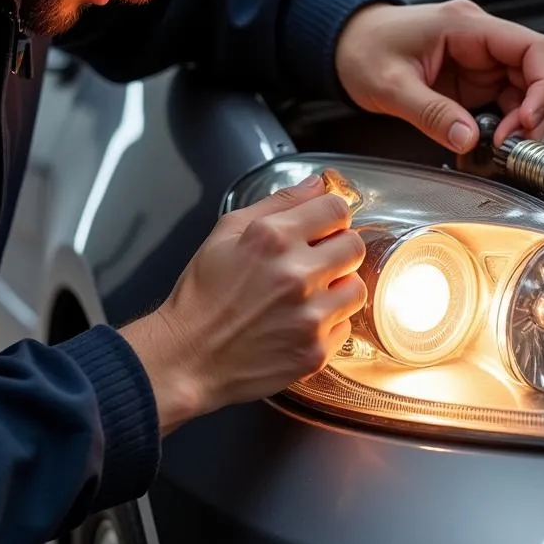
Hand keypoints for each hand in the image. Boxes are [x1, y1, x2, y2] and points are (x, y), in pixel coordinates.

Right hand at [122, 174, 366, 433]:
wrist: (186, 358)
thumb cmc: (201, 297)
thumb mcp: (225, 233)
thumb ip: (276, 204)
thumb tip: (314, 184)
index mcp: (273, 238)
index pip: (337, 209)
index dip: (331, 215)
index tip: (323, 226)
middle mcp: (296, 275)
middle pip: (354, 246)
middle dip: (338, 249)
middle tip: (315, 261)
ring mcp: (309, 316)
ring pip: (356, 288)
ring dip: (337, 288)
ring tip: (307, 295)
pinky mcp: (316, 351)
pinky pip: (345, 326)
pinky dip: (328, 323)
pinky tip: (299, 322)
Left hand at [335, 0, 543, 152]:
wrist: (343, 43)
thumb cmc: (362, 48)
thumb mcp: (391, 85)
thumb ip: (431, 113)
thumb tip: (468, 139)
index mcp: (466, 26)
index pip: (533, 47)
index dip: (543, 86)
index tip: (529, 121)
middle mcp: (480, 40)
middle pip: (538, 71)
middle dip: (538, 111)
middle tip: (517, 145)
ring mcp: (479, 60)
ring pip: (527, 89)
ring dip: (525, 122)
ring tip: (505, 150)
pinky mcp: (472, 80)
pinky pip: (506, 101)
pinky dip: (507, 126)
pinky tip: (492, 145)